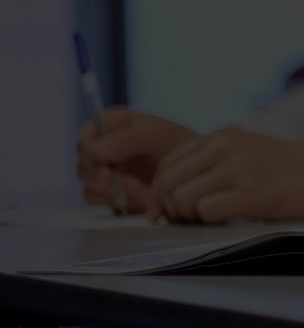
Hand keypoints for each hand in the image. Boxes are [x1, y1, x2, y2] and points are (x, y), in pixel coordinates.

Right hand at [76, 107, 199, 212]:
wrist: (195, 169)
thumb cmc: (179, 144)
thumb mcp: (157, 134)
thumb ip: (127, 139)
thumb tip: (94, 150)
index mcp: (110, 124)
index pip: (84, 143)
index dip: (93, 160)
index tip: (111, 171)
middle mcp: (103, 146)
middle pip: (84, 169)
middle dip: (108, 182)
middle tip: (134, 187)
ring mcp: (105, 169)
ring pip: (90, 187)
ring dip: (115, 194)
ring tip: (144, 193)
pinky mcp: (110, 190)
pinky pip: (101, 202)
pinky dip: (118, 203)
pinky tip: (140, 199)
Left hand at [145, 130, 303, 223]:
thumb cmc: (295, 168)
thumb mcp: (250, 152)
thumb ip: (215, 164)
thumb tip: (174, 196)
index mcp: (223, 136)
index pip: (168, 161)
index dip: (159, 190)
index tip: (165, 210)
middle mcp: (225, 147)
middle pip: (167, 181)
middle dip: (167, 207)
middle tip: (182, 221)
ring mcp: (238, 168)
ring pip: (181, 197)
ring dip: (186, 217)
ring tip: (206, 221)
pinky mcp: (251, 193)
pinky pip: (205, 212)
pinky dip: (207, 223)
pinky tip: (225, 221)